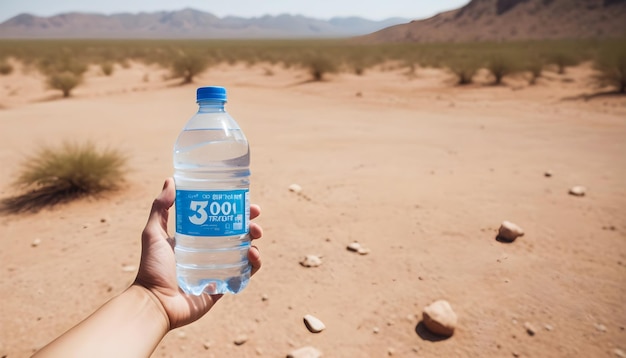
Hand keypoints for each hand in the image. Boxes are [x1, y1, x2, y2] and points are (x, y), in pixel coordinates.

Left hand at [133, 178, 262, 328]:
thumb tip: (171, 180)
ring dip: (255, 244)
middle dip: (251, 227)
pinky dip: (253, 265)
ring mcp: (218, 271)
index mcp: (197, 240)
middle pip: (238, 236)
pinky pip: (244, 275)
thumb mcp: (153, 233)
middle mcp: (210, 254)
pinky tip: (252, 256)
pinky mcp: (224, 287)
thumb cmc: (152, 269)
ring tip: (254, 240)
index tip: (247, 204)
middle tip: (254, 222)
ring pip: (245, 254)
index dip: (237, 212)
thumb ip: (160, 208)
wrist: (155, 302)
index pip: (222, 222)